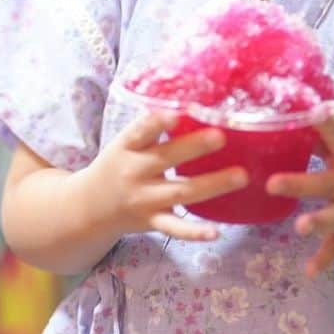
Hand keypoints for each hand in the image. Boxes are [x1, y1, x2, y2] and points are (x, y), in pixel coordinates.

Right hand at [81, 110, 246, 242]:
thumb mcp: (126, 142)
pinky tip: (216, 233)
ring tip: (241, 176)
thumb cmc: (118, 164)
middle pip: (166, 159)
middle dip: (194, 147)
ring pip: (180, 192)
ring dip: (212, 184)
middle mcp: (133, 172)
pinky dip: (195, 232)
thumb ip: (152, 126)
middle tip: (222, 135)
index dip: (158, 122)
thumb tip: (191, 100)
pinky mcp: (153, 221)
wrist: (92, 206)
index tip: (178, 113)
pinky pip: (175, 228)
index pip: (141, 131)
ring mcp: (144, 199)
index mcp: (126, 147)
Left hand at [265, 118, 333, 276]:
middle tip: (271, 183)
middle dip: (301, 184)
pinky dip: (325, 259)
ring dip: (319, 222)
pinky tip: (309, 271)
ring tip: (299, 227)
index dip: (326, 125)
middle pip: (329, 183)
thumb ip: (321, 140)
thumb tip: (284, 119)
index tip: (310, 112)